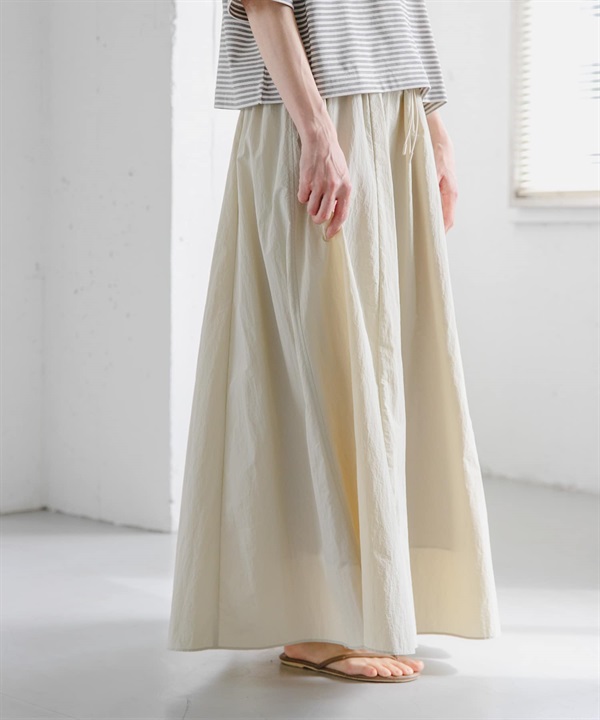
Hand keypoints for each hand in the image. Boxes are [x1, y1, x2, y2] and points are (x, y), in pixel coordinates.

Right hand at [297, 120, 351, 240]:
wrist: (321, 141)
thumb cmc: (332, 159)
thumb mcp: (343, 176)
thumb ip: (340, 195)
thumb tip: (334, 214)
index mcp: (346, 188)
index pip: (341, 214)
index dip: (334, 227)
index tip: (329, 234)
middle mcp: (334, 188)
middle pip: (322, 216)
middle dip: (317, 218)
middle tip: (315, 213)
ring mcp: (319, 184)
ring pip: (311, 209)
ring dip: (309, 206)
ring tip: (312, 195)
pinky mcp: (307, 181)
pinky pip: (302, 198)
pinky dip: (303, 195)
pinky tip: (307, 184)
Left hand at [426, 112, 457, 232]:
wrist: (435, 132)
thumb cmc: (434, 149)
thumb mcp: (432, 171)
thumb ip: (431, 190)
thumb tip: (431, 210)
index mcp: (451, 193)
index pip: (447, 221)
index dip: (440, 234)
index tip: (431, 245)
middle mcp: (450, 194)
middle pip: (444, 219)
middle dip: (434, 231)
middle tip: (421, 244)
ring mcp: (445, 190)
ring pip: (439, 212)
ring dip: (430, 222)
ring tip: (417, 234)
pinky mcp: (439, 185)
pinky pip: (435, 204)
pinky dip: (428, 212)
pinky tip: (416, 216)